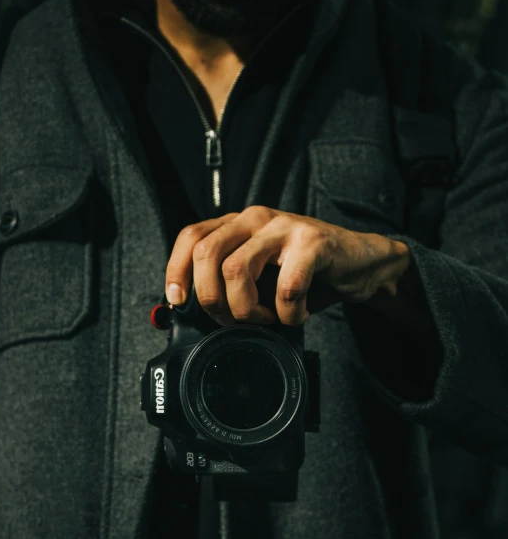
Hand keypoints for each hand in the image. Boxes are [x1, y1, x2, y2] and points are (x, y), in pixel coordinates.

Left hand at [165, 206, 409, 326]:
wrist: (361, 264)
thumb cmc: (306, 274)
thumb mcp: (261, 276)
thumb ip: (230, 283)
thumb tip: (193, 311)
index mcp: (238, 224)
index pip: (191, 237)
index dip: (177, 270)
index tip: (179, 302)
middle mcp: (256, 218)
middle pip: (207, 254)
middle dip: (212, 299)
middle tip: (233, 320)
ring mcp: (283, 227)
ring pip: (236, 269)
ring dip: (246, 309)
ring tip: (266, 318)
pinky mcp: (313, 242)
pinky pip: (285, 287)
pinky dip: (288, 313)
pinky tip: (297, 313)